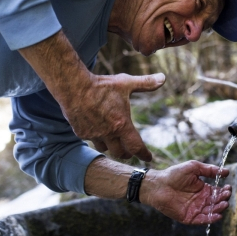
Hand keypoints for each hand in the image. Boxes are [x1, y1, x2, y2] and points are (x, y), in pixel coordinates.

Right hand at [18, 30, 165, 161]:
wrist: (74, 86)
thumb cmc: (102, 85)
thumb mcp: (126, 83)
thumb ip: (145, 83)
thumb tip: (162, 78)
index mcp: (121, 125)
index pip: (136, 147)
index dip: (144, 154)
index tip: (148, 158)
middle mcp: (108, 133)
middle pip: (121, 153)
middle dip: (128, 153)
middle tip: (132, 151)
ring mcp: (94, 135)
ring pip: (106, 149)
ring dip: (112, 147)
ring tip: (116, 142)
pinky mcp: (81, 133)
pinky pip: (92, 141)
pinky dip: (98, 139)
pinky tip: (99, 132)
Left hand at [141, 161, 231, 224]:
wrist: (158, 185)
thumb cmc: (174, 174)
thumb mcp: (193, 168)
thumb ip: (209, 170)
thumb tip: (227, 171)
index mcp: (203, 189)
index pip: (218, 192)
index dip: (224, 191)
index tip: (228, 187)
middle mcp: (201, 200)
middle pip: (216, 202)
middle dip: (223, 199)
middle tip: (226, 195)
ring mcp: (195, 209)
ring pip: (211, 211)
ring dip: (219, 209)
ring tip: (223, 204)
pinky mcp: (189, 218)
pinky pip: (202, 220)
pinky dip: (211, 219)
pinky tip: (218, 215)